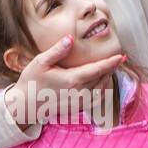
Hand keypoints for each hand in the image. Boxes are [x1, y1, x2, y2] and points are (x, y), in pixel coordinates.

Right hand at [3, 34, 124, 130]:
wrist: (25, 105)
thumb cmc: (31, 81)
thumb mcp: (40, 62)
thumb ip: (57, 50)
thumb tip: (71, 38)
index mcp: (72, 79)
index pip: (97, 69)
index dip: (111, 63)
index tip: (121, 56)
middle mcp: (79, 93)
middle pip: (102, 79)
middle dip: (111, 68)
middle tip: (118, 59)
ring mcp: (79, 102)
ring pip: (102, 90)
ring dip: (108, 79)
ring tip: (111, 68)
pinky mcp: (78, 108)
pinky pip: (97, 100)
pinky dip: (104, 91)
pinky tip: (102, 83)